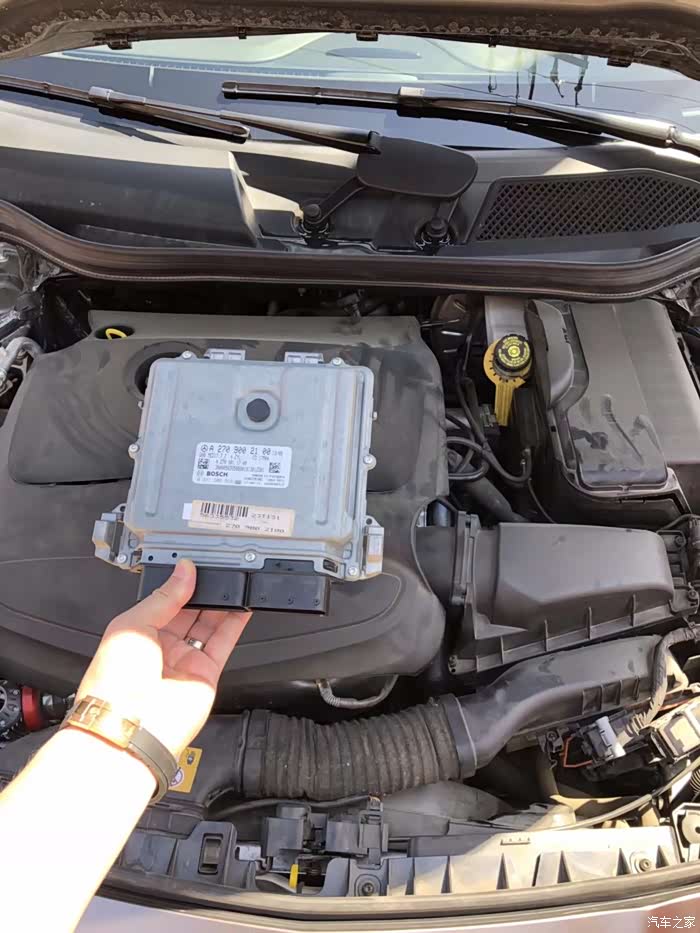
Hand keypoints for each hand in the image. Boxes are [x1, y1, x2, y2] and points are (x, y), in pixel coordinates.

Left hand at [75, 560, 249, 757]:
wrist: (130, 727)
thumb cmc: (115, 684)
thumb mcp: (132, 625)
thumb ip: (164, 598)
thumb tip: (183, 572)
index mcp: (137, 633)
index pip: (164, 601)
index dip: (180, 583)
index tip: (194, 566)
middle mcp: (162, 647)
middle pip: (190, 611)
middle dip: (203, 591)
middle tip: (217, 571)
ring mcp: (185, 660)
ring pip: (209, 624)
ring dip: (222, 603)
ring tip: (234, 582)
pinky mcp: (206, 673)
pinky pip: (224, 642)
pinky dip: (236, 623)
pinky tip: (242, 605)